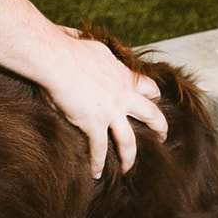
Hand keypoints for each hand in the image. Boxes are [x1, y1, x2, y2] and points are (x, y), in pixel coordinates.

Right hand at [42, 34, 168, 176]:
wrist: (56, 59)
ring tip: (129, 168)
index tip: (155, 102)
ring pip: (129, 141)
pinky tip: (96, 173)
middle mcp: (122, 96)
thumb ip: (98, 53)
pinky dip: (97, 163)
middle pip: (151, 115)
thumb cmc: (68, 48)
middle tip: (162, 138)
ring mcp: (110, 112)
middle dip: (159, 128)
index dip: (154, 97)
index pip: (149, 88)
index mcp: (124, 76)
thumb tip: (87, 44)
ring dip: (130, 157)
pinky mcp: (93, 124)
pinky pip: (99, 149)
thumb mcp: (93, 47)